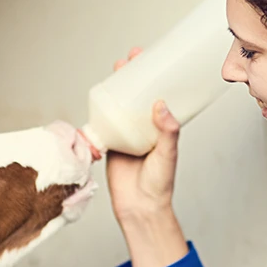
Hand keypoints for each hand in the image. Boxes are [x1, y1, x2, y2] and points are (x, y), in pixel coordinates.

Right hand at [105, 48, 180, 222]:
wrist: (138, 208)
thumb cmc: (159, 185)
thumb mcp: (168, 155)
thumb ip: (167, 132)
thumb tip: (161, 105)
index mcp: (162, 128)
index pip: (160, 96)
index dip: (158, 78)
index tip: (156, 60)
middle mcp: (144, 128)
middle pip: (138, 95)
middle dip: (134, 75)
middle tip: (132, 58)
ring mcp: (126, 134)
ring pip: (120, 105)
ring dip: (117, 87)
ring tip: (117, 69)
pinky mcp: (110, 142)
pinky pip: (104, 122)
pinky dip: (101, 108)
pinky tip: (99, 94)